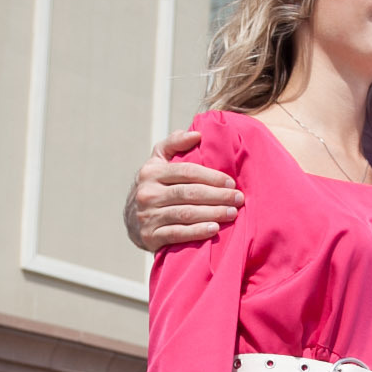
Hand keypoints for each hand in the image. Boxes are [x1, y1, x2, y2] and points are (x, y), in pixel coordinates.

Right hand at [124, 130, 244, 251]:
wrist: (133, 220)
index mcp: (151, 172)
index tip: (231, 182)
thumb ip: (175, 143)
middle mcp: (147, 193)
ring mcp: (147, 216)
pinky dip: (197, 232)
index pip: (186, 172)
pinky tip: (214, 229)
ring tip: (232, 213)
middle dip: (217, 196)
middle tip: (238, 199)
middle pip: (189, 193)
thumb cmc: (154, 186)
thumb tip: (197, 134)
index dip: (211, 177)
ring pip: (185, 214)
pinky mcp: (150, 237)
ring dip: (212, 213)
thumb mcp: (158, 161)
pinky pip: (177, 234)